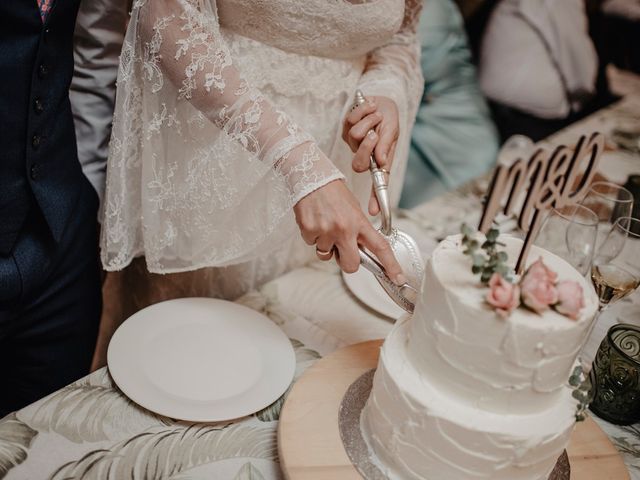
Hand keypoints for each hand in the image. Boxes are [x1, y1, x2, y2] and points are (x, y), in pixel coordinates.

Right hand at [293, 179, 404, 283]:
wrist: (310, 177)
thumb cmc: (333, 193)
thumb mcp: (354, 209)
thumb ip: (358, 230)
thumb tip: (360, 250)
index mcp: (359, 222)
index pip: (380, 247)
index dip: (391, 265)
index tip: (398, 278)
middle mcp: (344, 229)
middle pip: (352, 265)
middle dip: (347, 262)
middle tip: (342, 249)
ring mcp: (326, 231)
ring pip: (327, 255)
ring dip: (326, 245)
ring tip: (325, 224)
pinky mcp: (309, 231)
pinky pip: (312, 245)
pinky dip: (313, 237)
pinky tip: (315, 221)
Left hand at [342, 95, 399, 215]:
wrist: (380, 96)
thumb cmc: (388, 116)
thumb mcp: (392, 130)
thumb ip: (386, 145)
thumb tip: (381, 162)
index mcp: (380, 161)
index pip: (378, 184)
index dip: (375, 199)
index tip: (374, 213)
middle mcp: (365, 156)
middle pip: (359, 164)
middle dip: (367, 146)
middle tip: (376, 134)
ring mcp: (353, 145)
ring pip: (355, 137)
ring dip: (369, 121)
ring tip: (376, 115)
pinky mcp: (344, 130)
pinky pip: (350, 122)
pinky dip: (363, 111)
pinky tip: (369, 108)